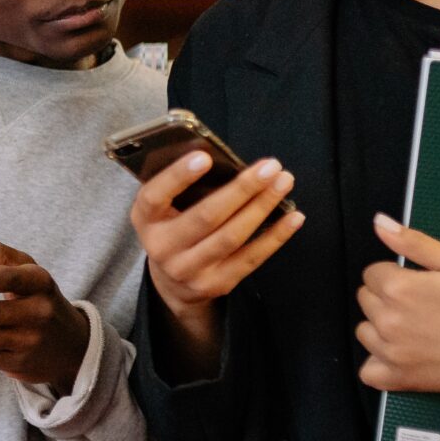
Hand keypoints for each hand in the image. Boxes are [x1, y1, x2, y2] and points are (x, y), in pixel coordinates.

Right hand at [132, 152, 304, 316]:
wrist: (171, 281)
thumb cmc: (173, 225)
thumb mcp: (163, 207)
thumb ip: (182, 186)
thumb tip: (227, 162)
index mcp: (145, 220)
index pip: (155, 196)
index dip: (178, 177)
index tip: (205, 157)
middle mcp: (162, 248)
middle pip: (206, 217)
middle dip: (242, 189)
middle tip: (270, 166)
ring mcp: (189, 270)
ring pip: (232, 237)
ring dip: (262, 207)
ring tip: (283, 182)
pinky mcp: (216, 284)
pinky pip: (251, 258)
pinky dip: (275, 236)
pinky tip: (293, 216)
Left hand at [356, 215, 439, 398]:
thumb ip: (414, 242)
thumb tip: (380, 223)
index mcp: (399, 288)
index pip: (373, 273)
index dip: (396, 274)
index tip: (420, 283)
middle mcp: (388, 321)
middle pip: (367, 300)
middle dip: (389, 298)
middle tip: (425, 305)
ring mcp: (391, 353)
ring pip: (365, 331)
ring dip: (382, 328)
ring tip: (418, 328)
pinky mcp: (399, 378)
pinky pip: (368, 372)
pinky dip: (380, 364)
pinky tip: (403, 355)